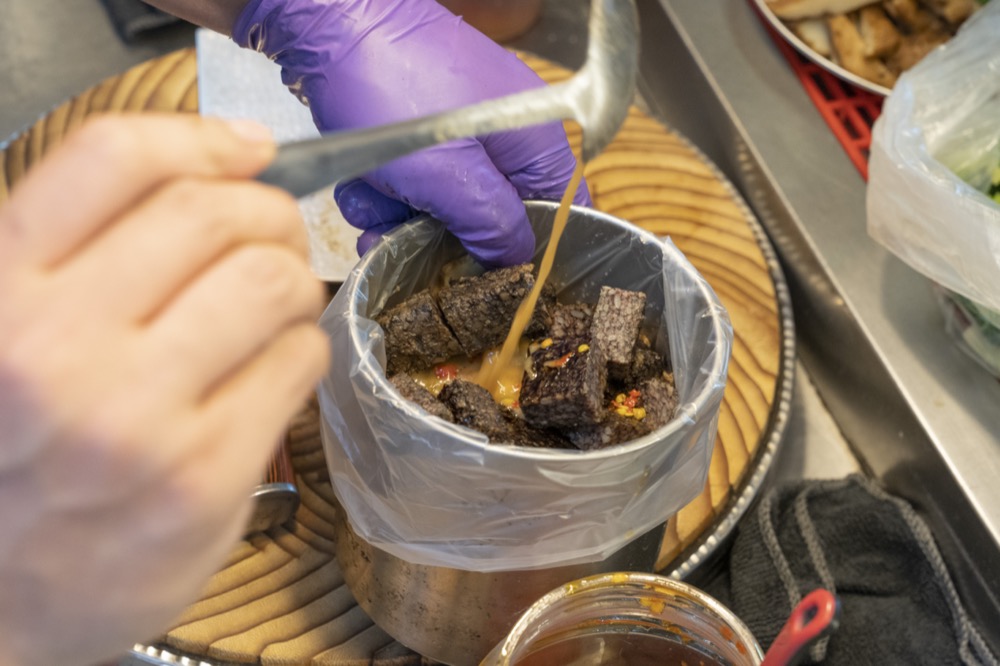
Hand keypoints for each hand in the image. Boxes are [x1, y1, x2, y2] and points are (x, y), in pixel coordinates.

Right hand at [0, 114, 328, 665]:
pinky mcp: (204, 480)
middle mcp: (56, 349)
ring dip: (295, 278)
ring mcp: (135, 420)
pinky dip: (304, 346)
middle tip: (275, 231)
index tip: (248, 146)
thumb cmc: (14, 452)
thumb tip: (218, 165)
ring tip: (279, 298)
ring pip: (272, 283)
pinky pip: (299, 362)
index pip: (112, 160)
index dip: (201, 136)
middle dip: (268, 210)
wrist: (0, 598)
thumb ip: (78, 254)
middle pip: (212, 215)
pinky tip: (277, 362)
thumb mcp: (6, 332)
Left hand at [233, 0, 589, 267]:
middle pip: (493, 216)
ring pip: (447, 203)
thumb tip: (514, 261)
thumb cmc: (396, 87)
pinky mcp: (430, 125)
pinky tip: (361, 185)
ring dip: (402, 216)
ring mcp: (468, 129)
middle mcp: (511, 137)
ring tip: (369, 204)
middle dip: (440, 237)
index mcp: (537, 143)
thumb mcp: (449, 175)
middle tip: (398, 243)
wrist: (332, 20)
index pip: (557, 217)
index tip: (478, 275)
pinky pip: (420, 178)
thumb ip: (489, 223)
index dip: (522, 253)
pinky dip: (388, 189)